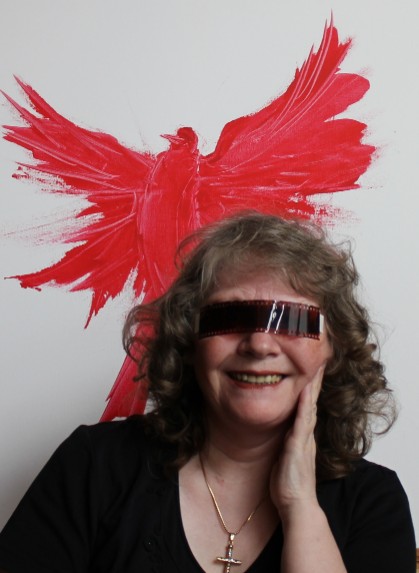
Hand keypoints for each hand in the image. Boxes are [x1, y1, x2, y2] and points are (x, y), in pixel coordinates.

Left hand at [270, 364, 324, 520]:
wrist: (296, 505)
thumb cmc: (289, 483)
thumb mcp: (286, 455)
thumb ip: (287, 441)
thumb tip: (283, 430)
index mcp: (302, 434)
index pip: (307, 405)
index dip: (309, 386)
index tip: (311, 368)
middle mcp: (305, 434)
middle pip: (312, 401)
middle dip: (314, 380)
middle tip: (319, 358)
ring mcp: (303, 439)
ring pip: (309, 407)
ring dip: (312, 387)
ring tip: (316, 367)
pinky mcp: (298, 447)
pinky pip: (301, 422)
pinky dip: (304, 406)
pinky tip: (304, 393)